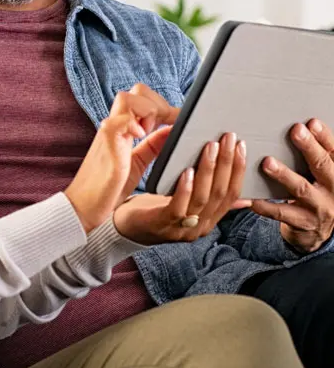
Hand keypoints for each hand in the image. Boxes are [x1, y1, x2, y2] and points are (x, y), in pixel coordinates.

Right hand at [65, 83, 178, 232]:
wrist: (85, 207)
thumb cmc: (109, 187)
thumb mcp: (138, 162)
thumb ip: (153, 146)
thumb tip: (172, 130)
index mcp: (123, 128)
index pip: (143, 98)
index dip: (163, 105)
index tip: (181, 120)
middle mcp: (115, 125)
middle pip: (136, 91)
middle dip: (158, 103)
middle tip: (169, 125)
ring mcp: (109, 132)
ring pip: (127, 98)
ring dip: (146, 110)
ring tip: (150, 132)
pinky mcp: (106, 144)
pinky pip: (118, 121)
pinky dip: (132, 123)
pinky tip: (141, 135)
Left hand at [114, 132, 247, 244]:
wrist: (125, 227)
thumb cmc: (156, 208)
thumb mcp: (187, 201)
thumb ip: (210, 195)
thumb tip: (242, 193)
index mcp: (209, 219)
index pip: (232, 194)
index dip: (238, 169)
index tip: (241, 145)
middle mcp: (200, 227)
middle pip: (220, 193)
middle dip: (227, 164)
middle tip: (228, 139)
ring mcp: (182, 229)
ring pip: (202, 198)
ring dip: (208, 170)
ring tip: (210, 147)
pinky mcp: (162, 225)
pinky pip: (178, 207)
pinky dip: (185, 188)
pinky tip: (187, 170)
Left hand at [251, 119, 333, 253]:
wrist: (318, 231)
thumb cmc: (316, 193)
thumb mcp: (322, 176)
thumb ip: (314, 156)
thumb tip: (299, 128)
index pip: (333, 153)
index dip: (324, 138)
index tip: (312, 123)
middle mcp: (333, 190)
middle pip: (322, 166)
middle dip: (309, 148)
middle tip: (296, 131)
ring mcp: (319, 208)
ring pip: (301, 189)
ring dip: (284, 174)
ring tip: (268, 163)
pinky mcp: (304, 223)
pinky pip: (283, 213)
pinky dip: (267, 206)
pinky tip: (253, 199)